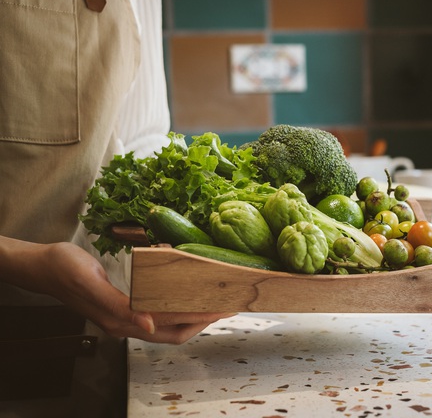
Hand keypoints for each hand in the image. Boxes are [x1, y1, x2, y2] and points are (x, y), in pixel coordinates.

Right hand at [4, 240, 232, 343]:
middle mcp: (126, 322)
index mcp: (120, 321)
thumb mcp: (90, 283)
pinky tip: (185, 285)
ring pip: (168, 319)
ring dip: (192, 309)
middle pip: (175, 328)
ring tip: (215, 296)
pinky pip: (157, 305)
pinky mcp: (123, 302)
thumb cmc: (63, 270)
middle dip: (204, 318)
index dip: (200, 320)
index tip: (224, 309)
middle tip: (228, 303)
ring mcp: (125, 313)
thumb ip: (118, 308)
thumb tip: (149, 326)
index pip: (172, 328)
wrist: (42, 264)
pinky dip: (175, 299)